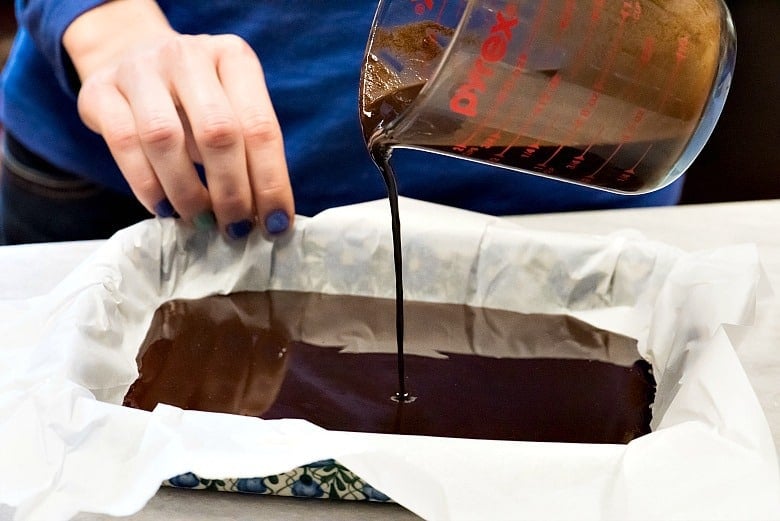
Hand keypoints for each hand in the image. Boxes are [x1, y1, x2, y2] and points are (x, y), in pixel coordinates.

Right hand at [64, 0, 293, 237]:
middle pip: (217, 131)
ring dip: (187, 192)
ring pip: (164, 138)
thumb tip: (267, 216)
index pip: (260, 126)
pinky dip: (147, 185)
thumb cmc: (194, 99)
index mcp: (233, 57)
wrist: (131, 57)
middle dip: (232, 191)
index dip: (271, 181)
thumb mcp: (231, 109)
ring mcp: (139, 68)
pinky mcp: (99, 89)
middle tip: (236, 228)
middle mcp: (188, 55)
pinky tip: (164, 209)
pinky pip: (123, 143)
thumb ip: (248, 152)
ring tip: (201, 221)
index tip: (275, 224)